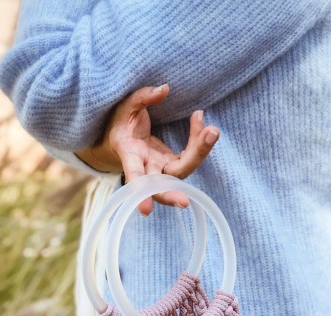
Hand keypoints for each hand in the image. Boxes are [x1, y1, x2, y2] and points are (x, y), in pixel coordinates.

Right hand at [75, 83, 219, 215]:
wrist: (119, 135)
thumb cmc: (120, 121)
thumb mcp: (126, 105)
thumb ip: (143, 98)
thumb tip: (164, 90)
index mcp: (130, 154)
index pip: (134, 176)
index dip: (140, 192)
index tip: (145, 210)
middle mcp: (146, 166)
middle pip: (163, 184)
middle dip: (174, 192)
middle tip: (185, 200)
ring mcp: (160, 167)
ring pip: (181, 171)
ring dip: (199, 153)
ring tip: (211, 129)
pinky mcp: (170, 163)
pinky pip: (188, 157)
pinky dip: (198, 142)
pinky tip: (200, 120)